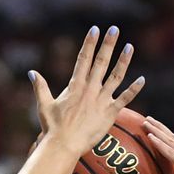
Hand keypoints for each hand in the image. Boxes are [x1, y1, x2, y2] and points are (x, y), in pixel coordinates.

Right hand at [28, 26, 144, 155]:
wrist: (64, 145)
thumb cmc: (53, 127)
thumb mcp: (44, 104)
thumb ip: (40, 87)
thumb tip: (31, 72)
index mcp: (75, 86)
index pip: (83, 58)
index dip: (90, 43)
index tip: (95, 29)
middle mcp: (90, 89)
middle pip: (101, 62)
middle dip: (108, 44)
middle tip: (115, 29)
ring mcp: (101, 100)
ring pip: (116, 76)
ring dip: (123, 61)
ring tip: (130, 47)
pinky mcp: (110, 113)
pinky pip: (125, 99)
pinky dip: (134, 89)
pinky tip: (142, 80)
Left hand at [141, 117, 173, 173]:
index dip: (165, 132)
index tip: (154, 125)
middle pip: (173, 137)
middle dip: (159, 127)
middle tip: (146, 119)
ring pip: (171, 142)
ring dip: (156, 131)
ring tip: (145, 123)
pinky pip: (171, 153)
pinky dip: (160, 144)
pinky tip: (151, 137)